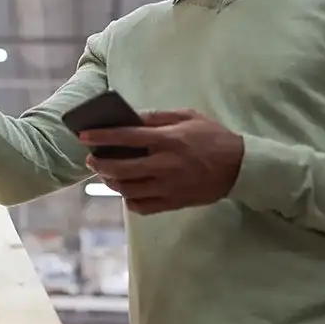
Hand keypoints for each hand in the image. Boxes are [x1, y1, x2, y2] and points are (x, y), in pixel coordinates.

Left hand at [79, 110, 244, 215]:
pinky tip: (126, 190)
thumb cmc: (212, 137)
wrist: (241, 167)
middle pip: (121, 169)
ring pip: (128, 190)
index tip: (83, 136)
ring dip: (111, 182)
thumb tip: (129, 117)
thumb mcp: (187, 116)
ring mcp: (169, 187)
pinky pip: (142, 207)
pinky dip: (129, 200)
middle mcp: (165, 165)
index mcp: (168, 140)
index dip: (101, 137)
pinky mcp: (174, 202)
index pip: (126, 137)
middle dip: (100, 164)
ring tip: (105, 174)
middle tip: (91, 160)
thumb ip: (157, 117)